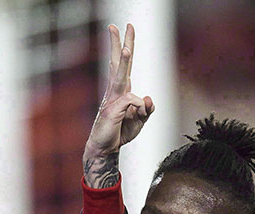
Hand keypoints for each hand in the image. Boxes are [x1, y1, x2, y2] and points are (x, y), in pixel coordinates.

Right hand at [83, 23, 154, 188]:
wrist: (105, 149)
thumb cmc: (121, 132)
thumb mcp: (140, 121)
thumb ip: (147, 110)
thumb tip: (149, 98)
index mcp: (122, 89)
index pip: (125, 64)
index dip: (126, 45)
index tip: (127, 27)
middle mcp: (116, 91)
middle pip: (118, 62)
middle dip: (119, 43)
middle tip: (118, 25)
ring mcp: (112, 99)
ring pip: (120, 76)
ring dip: (124, 62)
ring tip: (128, 48)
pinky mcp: (112, 110)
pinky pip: (132, 102)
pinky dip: (139, 109)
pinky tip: (135, 116)